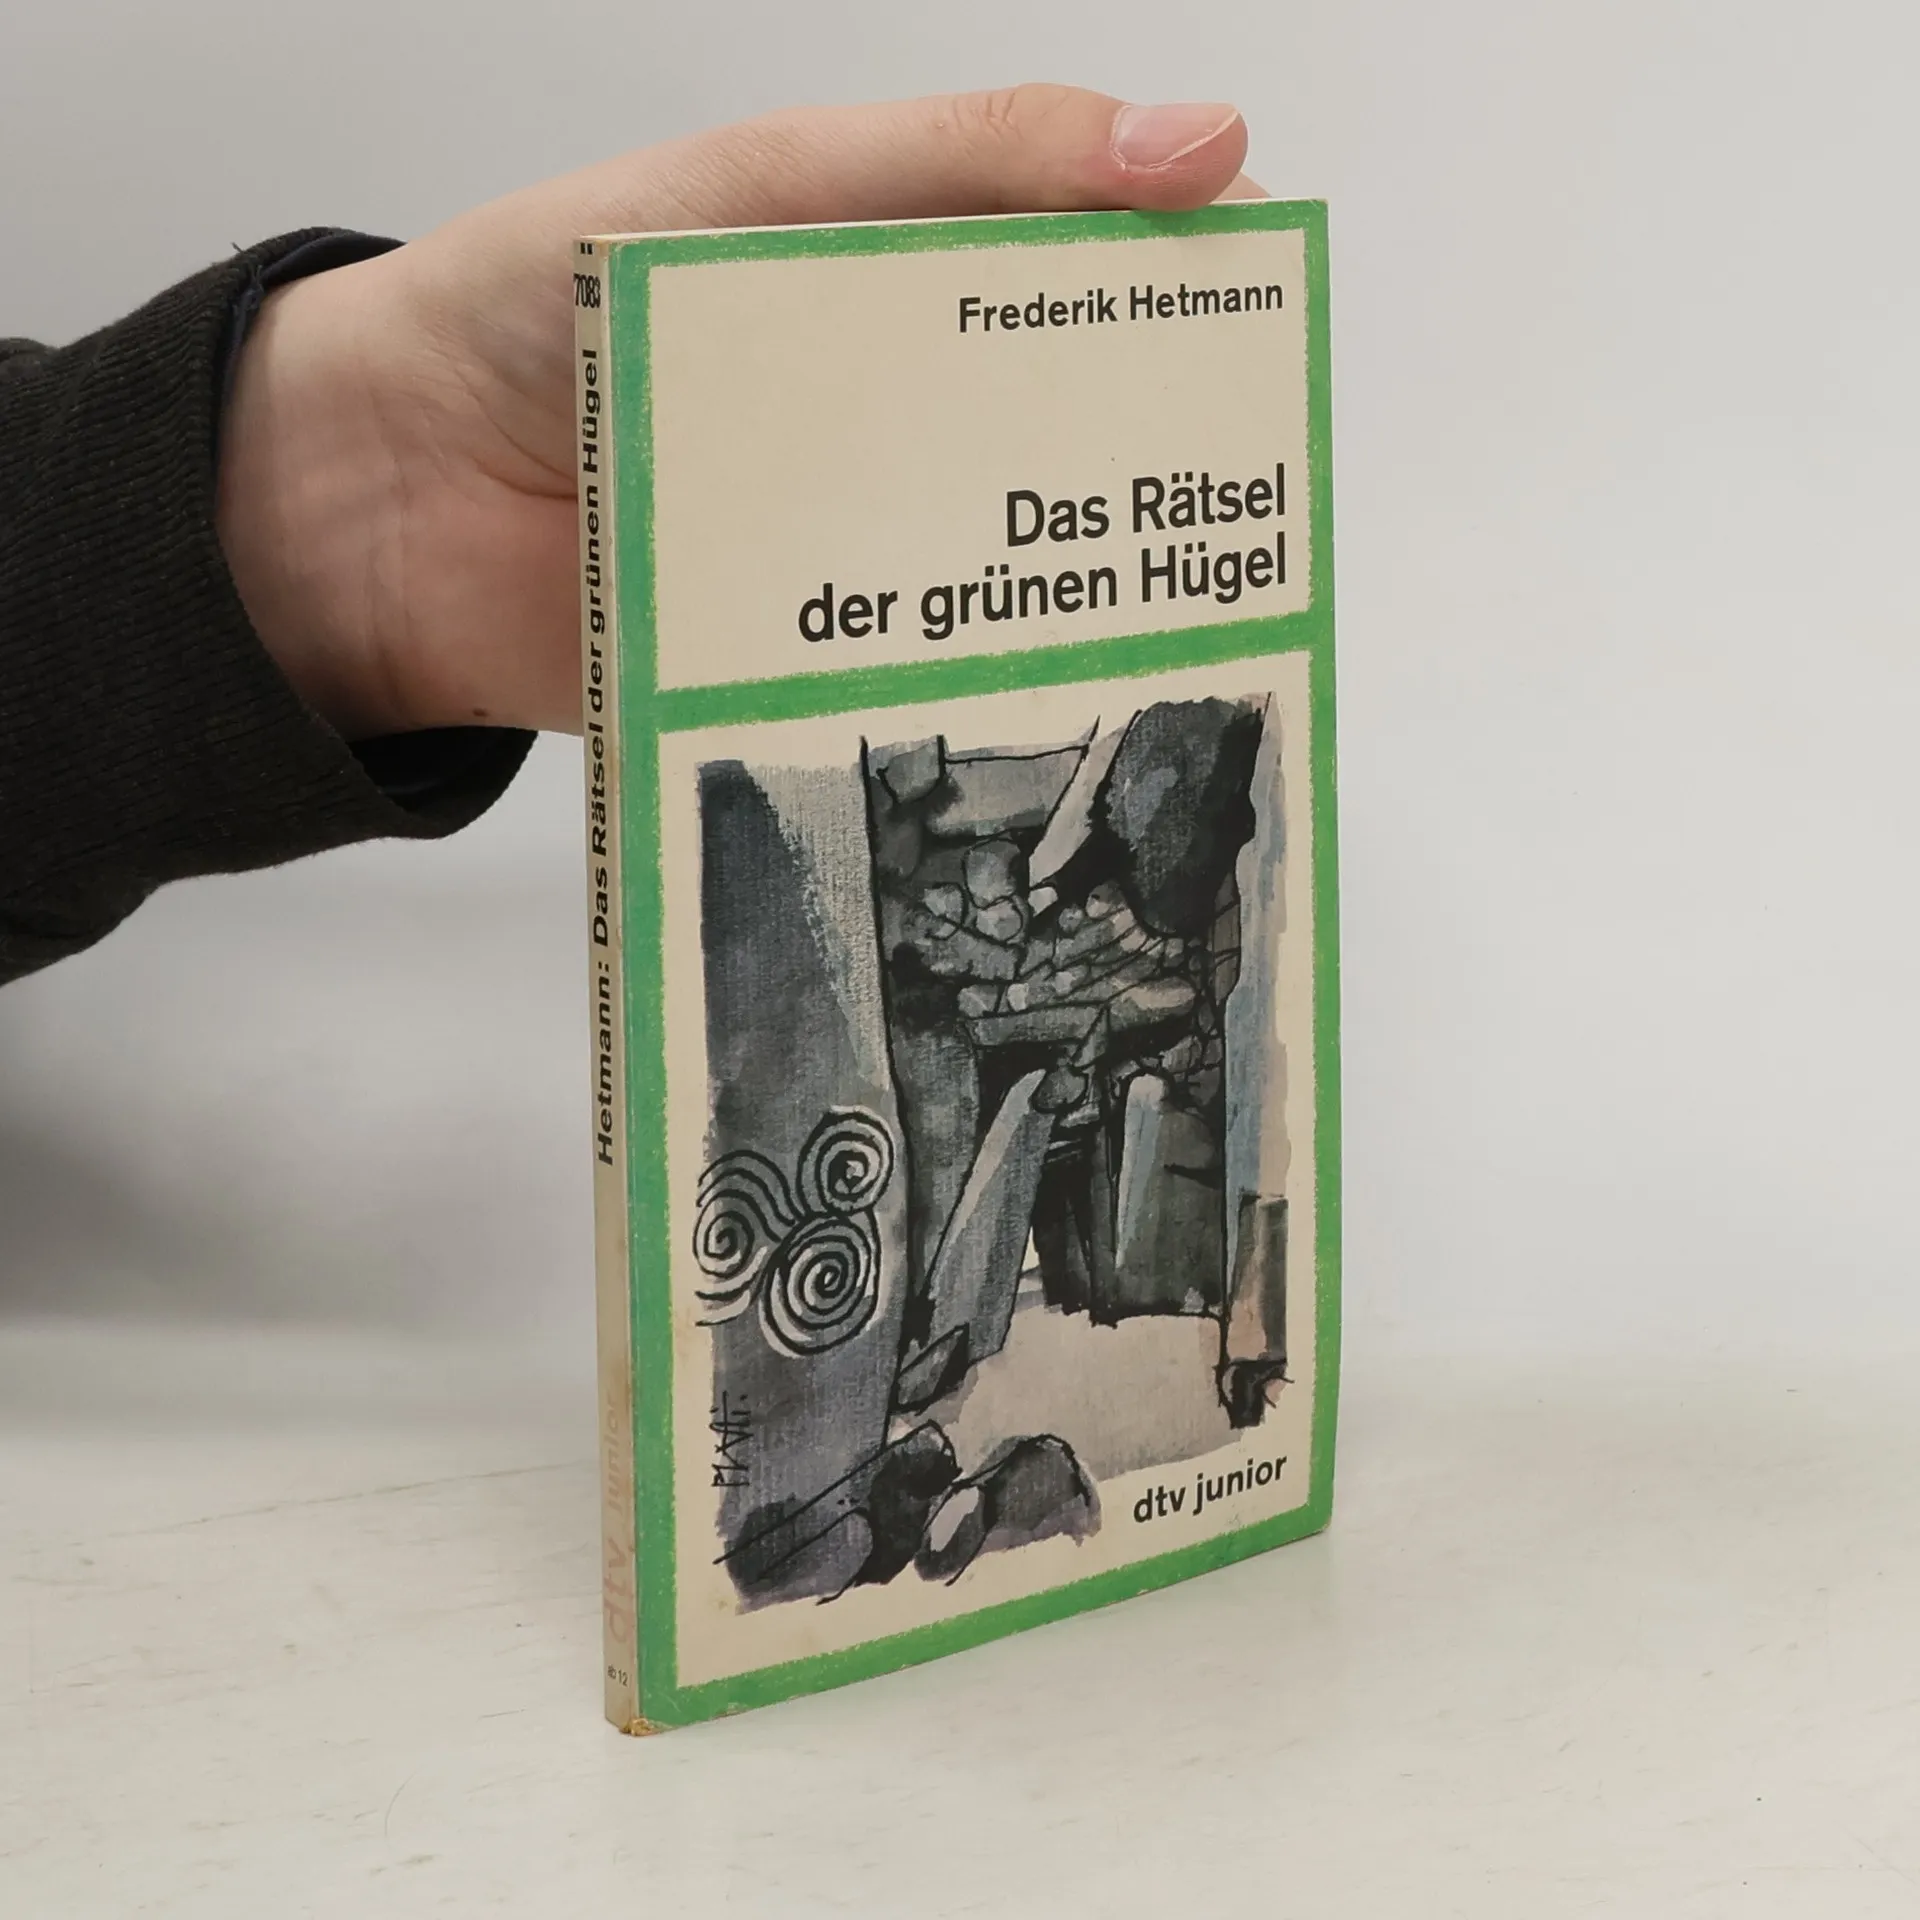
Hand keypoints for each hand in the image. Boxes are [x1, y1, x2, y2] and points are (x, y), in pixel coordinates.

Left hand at [217, 86, 1254, 739]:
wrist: (380, 494)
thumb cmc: (542, 301)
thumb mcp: (761, 187)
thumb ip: (962, 163)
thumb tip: (1200, 139)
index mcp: (887, 284)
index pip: (1072, 282)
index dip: (1178, 298)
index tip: (1269, 332)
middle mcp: (882, 421)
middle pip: (1048, 444)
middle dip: (1142, 469)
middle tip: (1241, 499)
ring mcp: (844, 548)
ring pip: (995, 571)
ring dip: (1072, 590)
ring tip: (1179, 612)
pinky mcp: (802, 662)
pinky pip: (904, 674)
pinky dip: (964, 683)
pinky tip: (1044, 692)